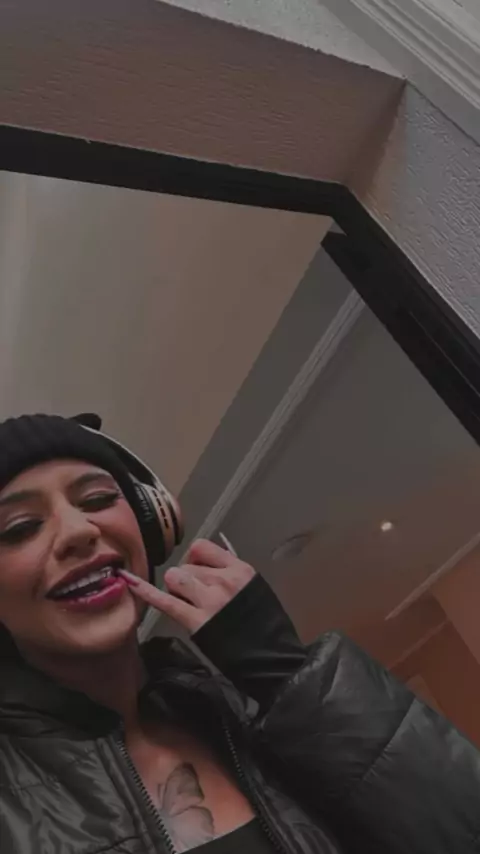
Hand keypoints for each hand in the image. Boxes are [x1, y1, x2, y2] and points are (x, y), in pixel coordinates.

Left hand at [120, 539, 255, 633]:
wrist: (272, 659)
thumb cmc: (265, 626)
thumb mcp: (254, 590)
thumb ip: (231, 576)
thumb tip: (205, 568)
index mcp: (239, 569)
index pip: (201, 548)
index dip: (193, 559)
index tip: (197, 571)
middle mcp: (223, 580)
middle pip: (186, 566)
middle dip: (185, 580)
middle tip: (193, 598)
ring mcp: (208, 600)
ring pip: (174, 578)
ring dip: (175, 590)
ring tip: (185, 604)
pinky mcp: (195, 621)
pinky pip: (165, 601)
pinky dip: (146, 592)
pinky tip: (130, 582)